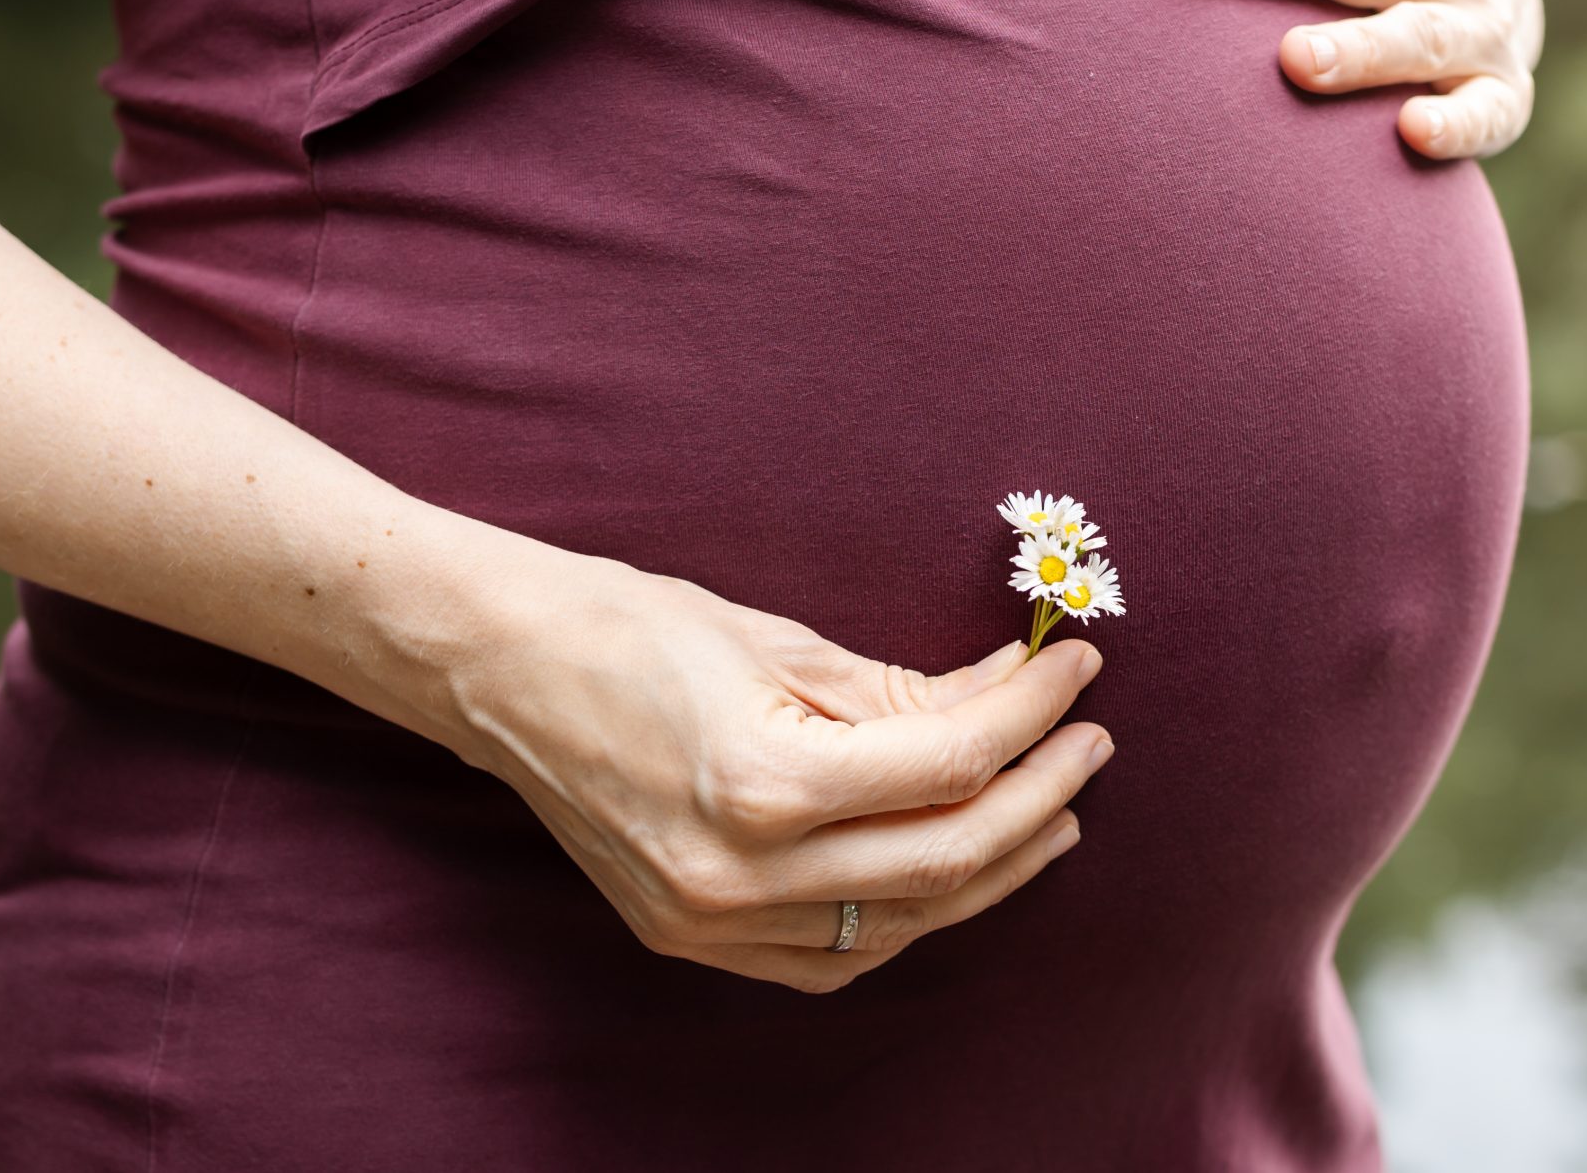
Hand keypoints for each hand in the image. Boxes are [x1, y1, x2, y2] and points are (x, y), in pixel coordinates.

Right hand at [428, 536, 1110, 992]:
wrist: (499, 669)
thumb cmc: (630, 626)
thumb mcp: (780, 641)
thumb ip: (901, 690)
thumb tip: (1006, 697)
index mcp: (762, 783)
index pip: (946, 764)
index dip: (1030, 715)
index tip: (1076, 670)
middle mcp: (739, 874)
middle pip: (943, 859)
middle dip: (1037, 797)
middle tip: (1087, 742)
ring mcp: (711, 921)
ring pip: (900, 925)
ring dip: (991, 869)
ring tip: (1052, 813)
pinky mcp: (692, 938)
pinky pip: (833, 959)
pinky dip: (908, 918)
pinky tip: (952, 871)